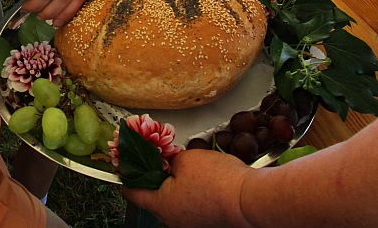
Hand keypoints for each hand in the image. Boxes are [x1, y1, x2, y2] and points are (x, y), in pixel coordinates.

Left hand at [123, 149, 252, 227]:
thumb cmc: (218, 182)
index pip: (131, 191)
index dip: (127, 172)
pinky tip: (201, 176)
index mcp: (160, 205)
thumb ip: (169, 159)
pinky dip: (191, 190)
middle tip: (160, 155)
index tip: (127, 160)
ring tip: (184, 163)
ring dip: (175, 182)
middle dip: (156, 174)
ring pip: (174, 199)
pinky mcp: (205, 221)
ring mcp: (190, 223)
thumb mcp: (185, 158)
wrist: (250, 199)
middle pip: (154, 195)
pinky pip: (190, 204)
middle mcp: (172, 220)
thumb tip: (168, 161)